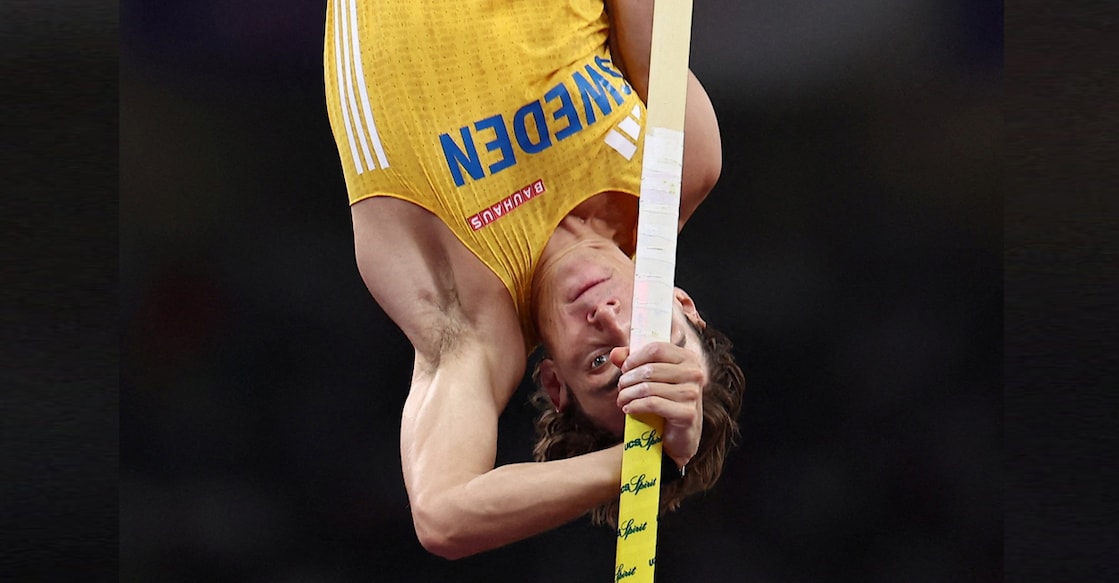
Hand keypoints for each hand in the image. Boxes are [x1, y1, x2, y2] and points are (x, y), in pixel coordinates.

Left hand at [609, 342, 705, 469]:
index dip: (635, 357)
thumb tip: (615, 354)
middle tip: (621, 388)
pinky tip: (628, 409)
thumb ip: (633, 363)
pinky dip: (635, 406)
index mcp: (688, 359)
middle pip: (650, 369)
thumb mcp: (651, 378)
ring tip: (622, 399)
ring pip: (648, 388)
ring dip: (628, 394)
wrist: (680, 435)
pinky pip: (653, 404)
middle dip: (628, 379)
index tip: (625, 369)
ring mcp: (692, 394)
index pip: (656, 348)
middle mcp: (694, 373)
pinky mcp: (687, 413)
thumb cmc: (665, 401)